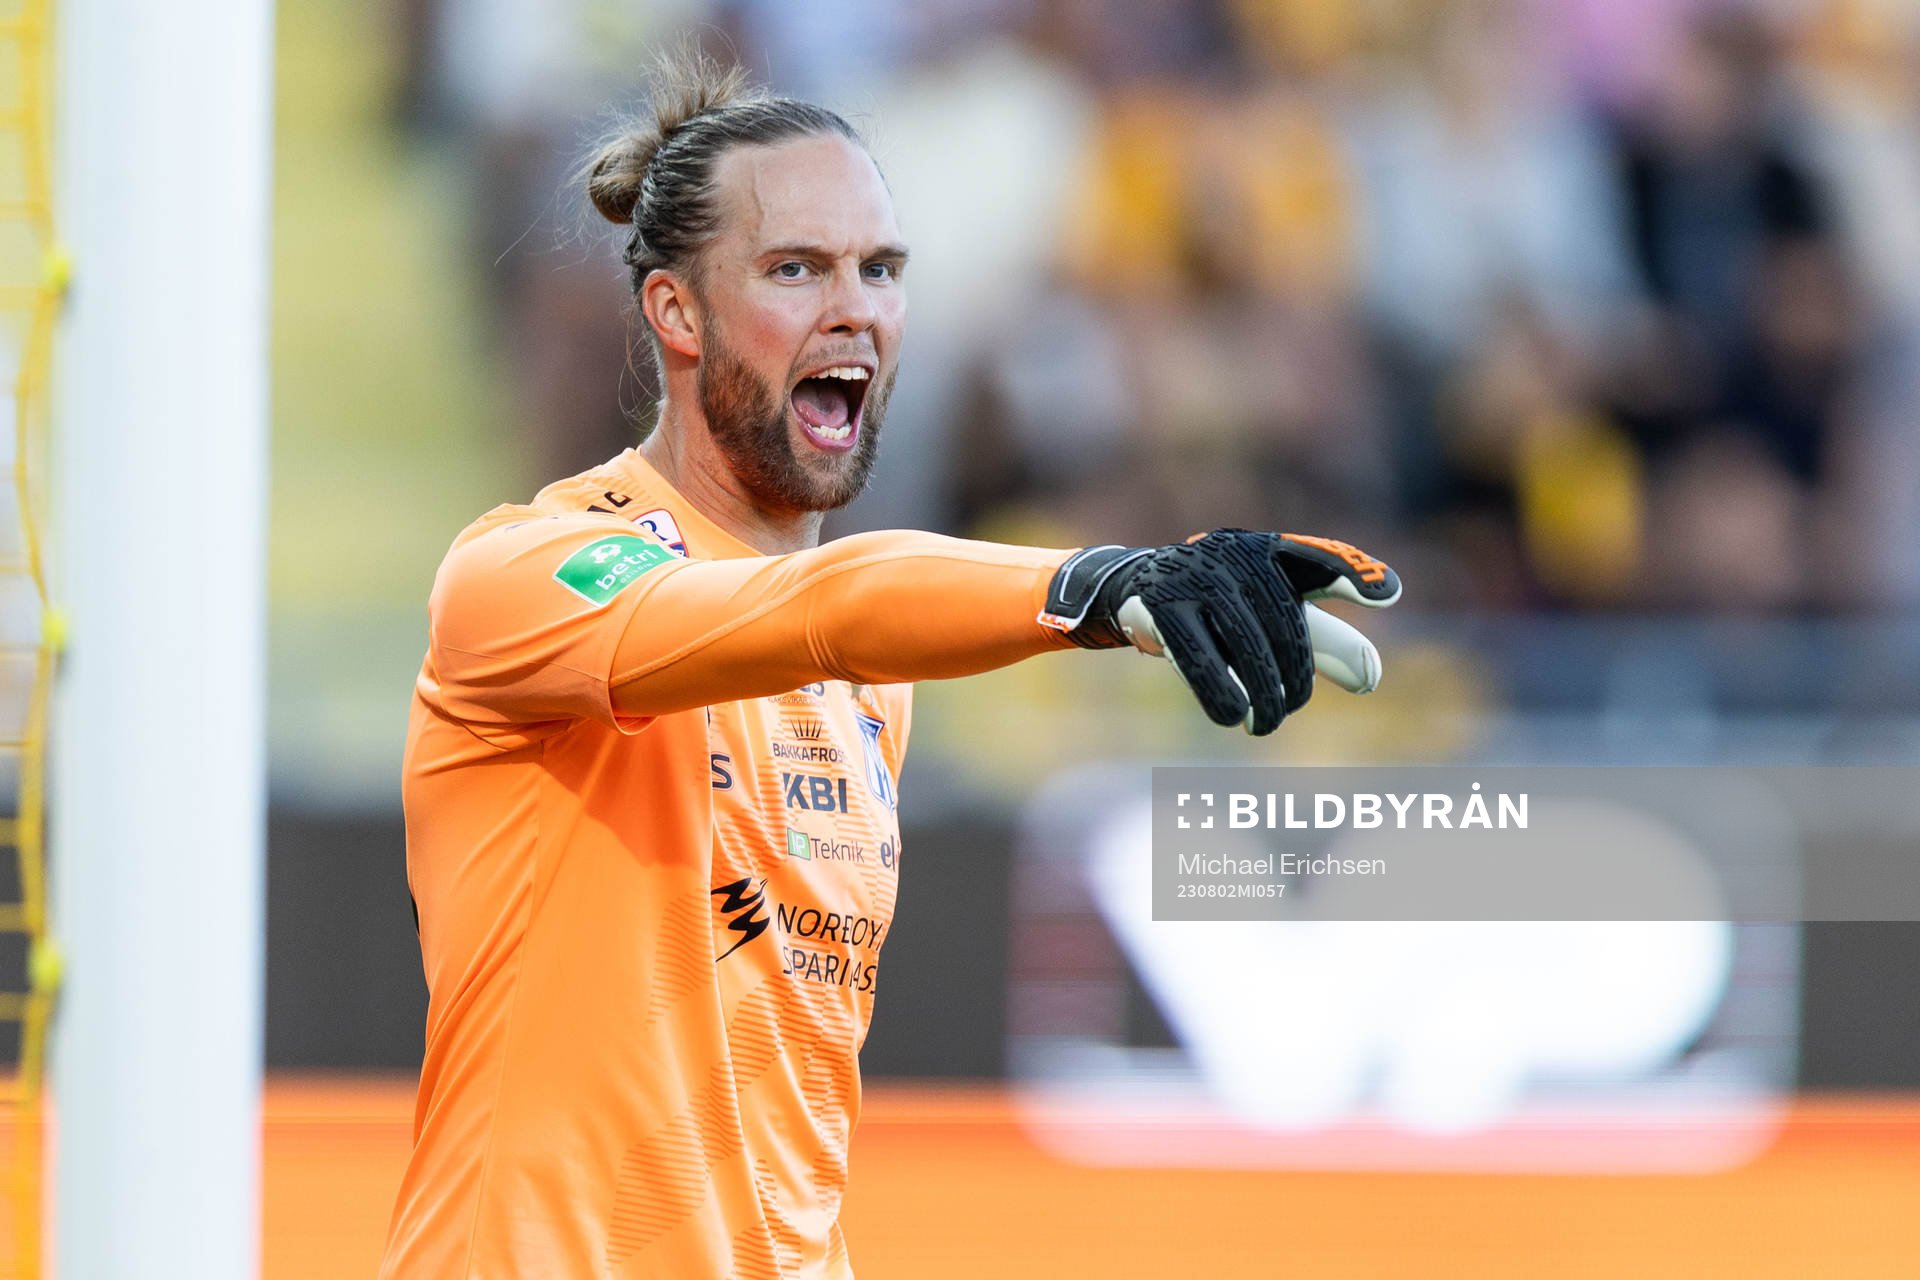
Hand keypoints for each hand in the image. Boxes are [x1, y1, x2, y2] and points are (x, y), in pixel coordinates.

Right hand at [1040, 530, 1400, 734]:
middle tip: (1291, 707)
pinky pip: (1201, 661)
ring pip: (1248, 648)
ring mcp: (1195, 578)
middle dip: (1296, 678)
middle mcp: (1233, 556)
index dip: (1353, 573)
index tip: (1388, 595)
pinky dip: (1224, 694)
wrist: (1131, 588)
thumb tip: (1370, 680)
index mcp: (1266, 551)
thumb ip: (1325, 640)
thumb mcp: (1269, 613)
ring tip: (1266, 723)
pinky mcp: (1161, 608)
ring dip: (1265, 697)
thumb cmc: (1221, 606)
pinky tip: (1235, 715)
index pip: (1317, 559)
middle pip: (1285, 626)